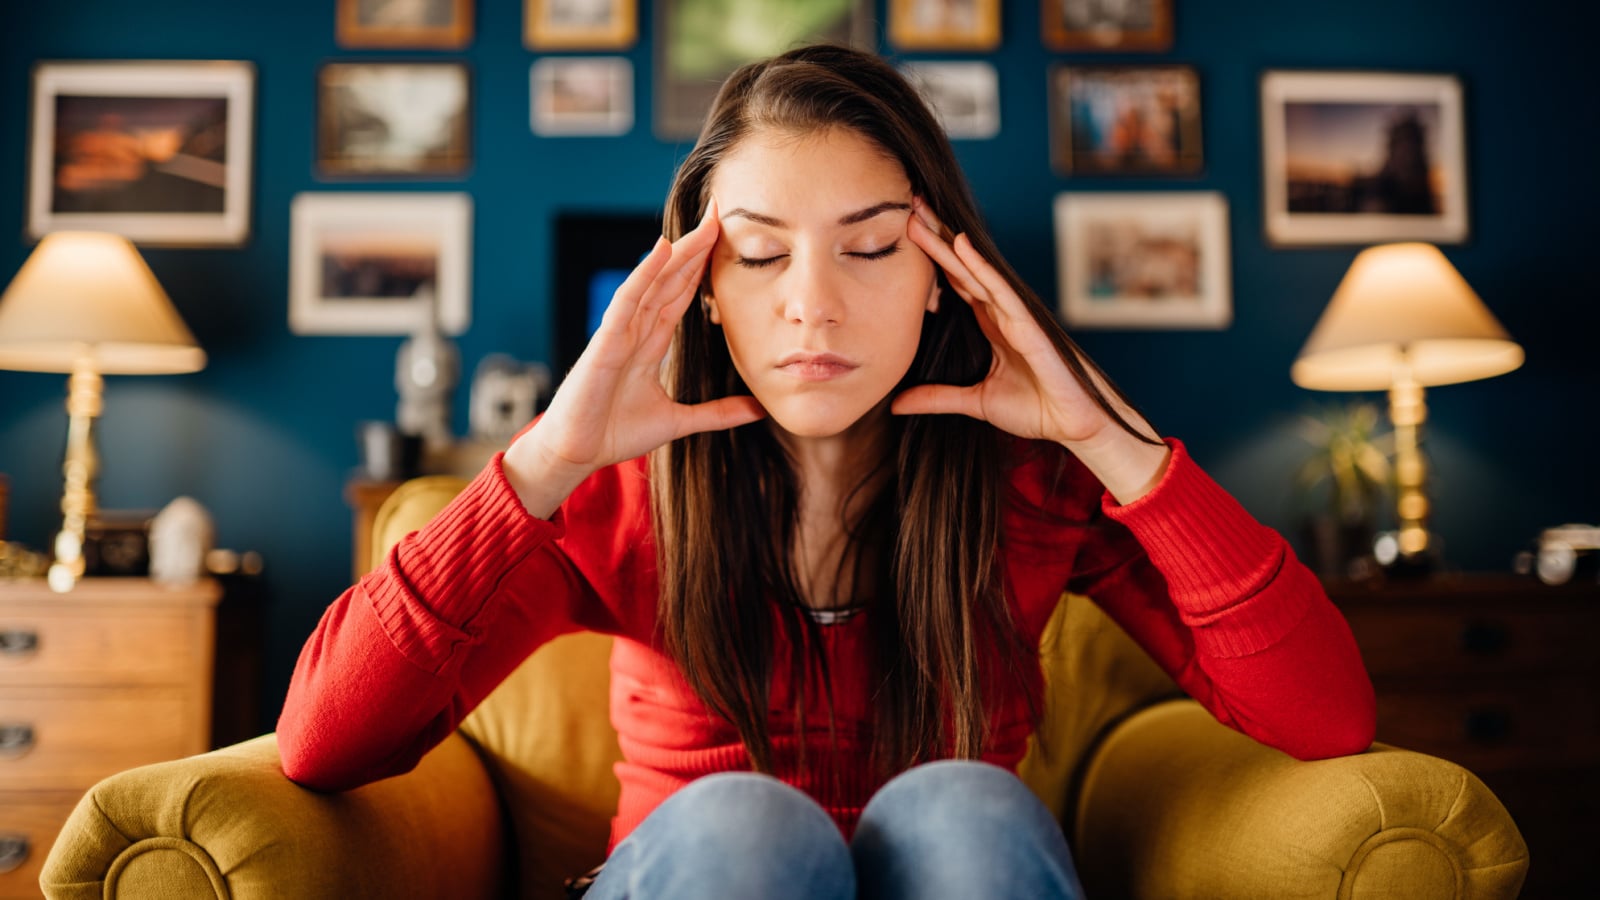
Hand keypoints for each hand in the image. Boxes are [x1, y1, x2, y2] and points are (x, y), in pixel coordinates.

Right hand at [503, 199, 765, 515]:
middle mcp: (635, 330)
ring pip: (653, 282)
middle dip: (696, 248)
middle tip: (720, 213)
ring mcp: (619, 332)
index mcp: (650, 343)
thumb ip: (718, 414)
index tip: (726, 241)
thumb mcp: (679, 422)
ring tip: (703, 223)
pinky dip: (644, 274)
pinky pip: (627, 301)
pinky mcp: (604, 342)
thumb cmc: (614, 433)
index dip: (703, 268)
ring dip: (678, 252)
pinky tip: (662, 249)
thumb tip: (760, 409)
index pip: (681, 295)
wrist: (576, 455)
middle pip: (671, 279)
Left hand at [894, 198, 1168, 501]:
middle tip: (908, 204)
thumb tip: (897, 404)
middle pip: (960, 266)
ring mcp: (1014, 314)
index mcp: (989, 324)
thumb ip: (936, 397)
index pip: (954, 282)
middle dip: (935, 237)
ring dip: (947, 241)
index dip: (931, 258)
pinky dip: (980, 265)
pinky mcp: (1027, 324)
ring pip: (974, 269)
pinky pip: (999, 289)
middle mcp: (1000, 311)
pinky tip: (961, 243)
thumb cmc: (1035, 409)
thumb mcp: (974, 402)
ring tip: (921, 212)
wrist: (1072, 424)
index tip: (904, 232)